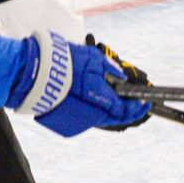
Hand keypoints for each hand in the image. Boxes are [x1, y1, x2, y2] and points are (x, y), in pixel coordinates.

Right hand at [9, 31, 150, 136]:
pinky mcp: (67, 122)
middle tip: (135, 102)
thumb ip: (111, 70)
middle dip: (127, 110)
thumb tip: (122, 77)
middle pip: (116, 117)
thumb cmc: (67, 64)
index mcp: (101, 100)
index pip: (126, 109)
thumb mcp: (95, 60)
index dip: (138, 107)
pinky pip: (88, 118)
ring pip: (102, 118)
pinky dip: (96, 111)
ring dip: (111, 110)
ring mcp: (79, 120)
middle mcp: (92, 115)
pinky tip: (98, 101)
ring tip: (118, 99)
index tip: (146, 101)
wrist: (37, 74)